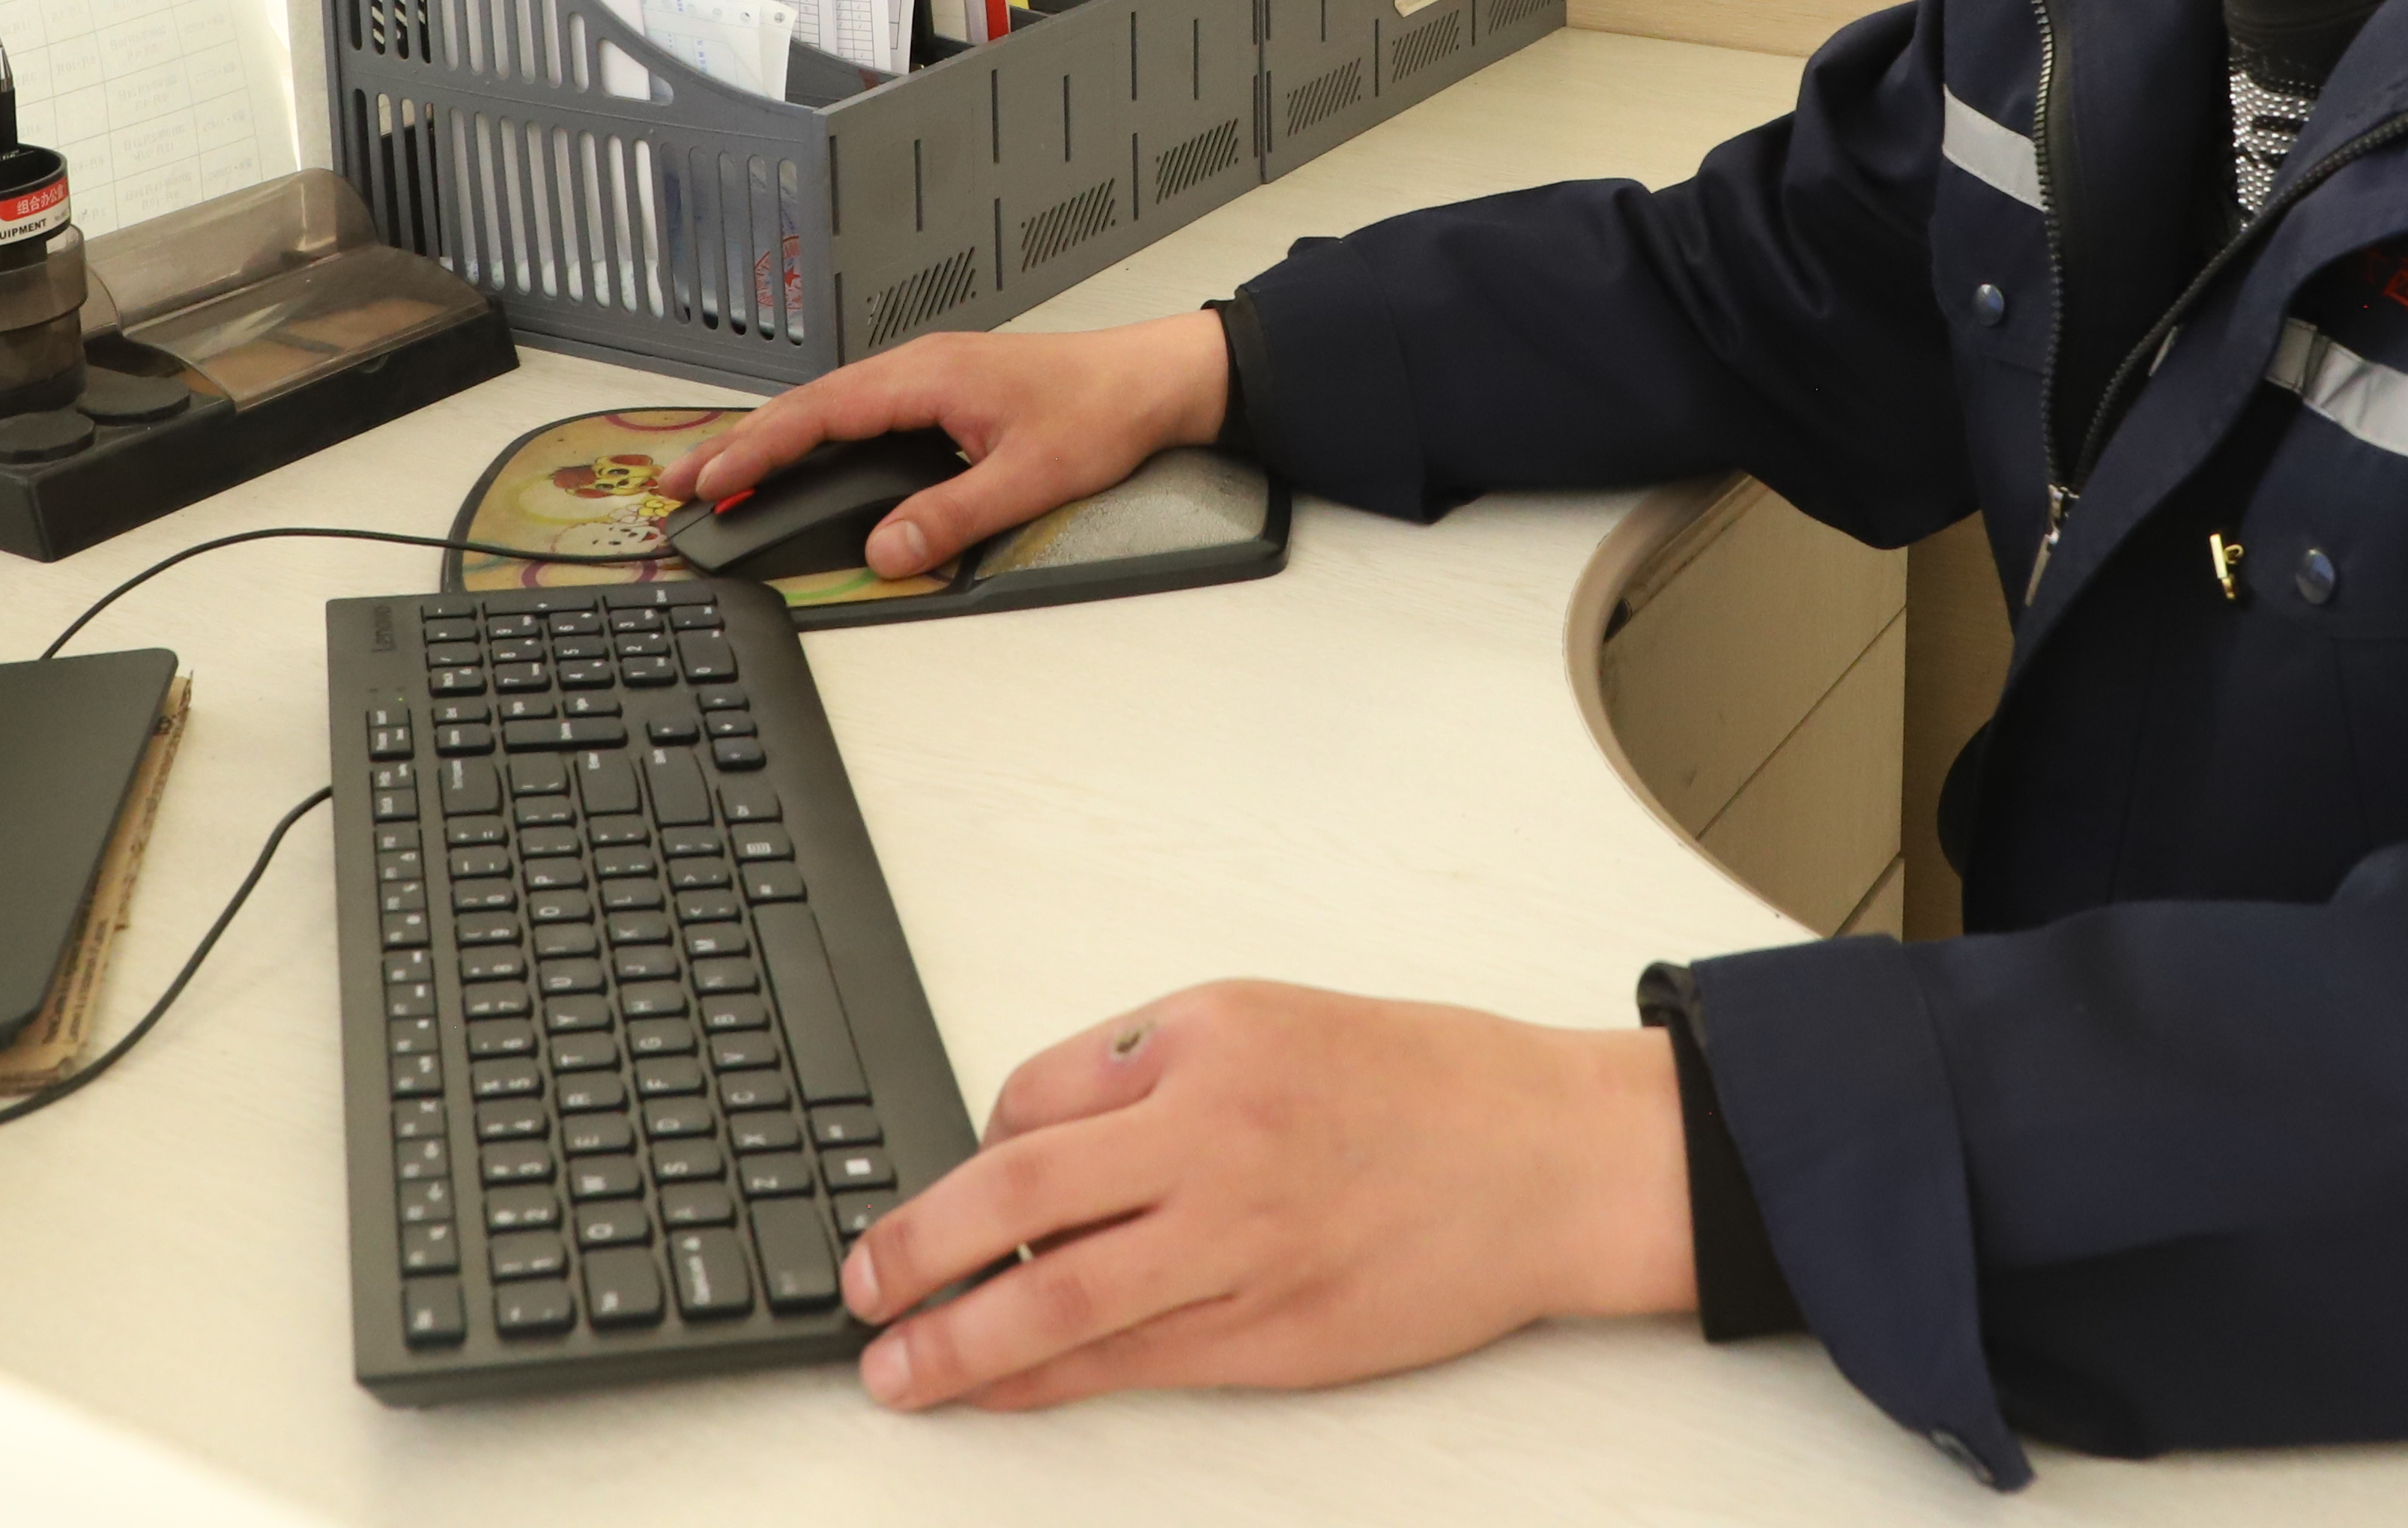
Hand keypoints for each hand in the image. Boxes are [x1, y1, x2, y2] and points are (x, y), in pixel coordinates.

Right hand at [678, 310, 1231, 580]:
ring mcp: (927, 377)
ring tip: (719, 473)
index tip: (710, 479)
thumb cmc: (1104, 409)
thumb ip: (954, 516)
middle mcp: (918, 367)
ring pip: (829, 407)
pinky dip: (813, 435)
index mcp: (927, 375)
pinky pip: (857, 412)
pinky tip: (798, 459)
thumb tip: (888, 551)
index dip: (759, 448)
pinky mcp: (941, 392)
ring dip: (772, 439)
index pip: (820, 413)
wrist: (1155, 378)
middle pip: (808, 405)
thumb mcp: (1031, 476)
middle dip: (738, 443)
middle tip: (677, 480)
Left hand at [838, 982, 1694, 1410]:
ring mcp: (1243, 1245)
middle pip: (1018, 1199)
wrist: (1550, 1159)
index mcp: (1205, 1039)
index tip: (950, 1190)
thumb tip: (1035, 1135)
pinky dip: (1045, 1381)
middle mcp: (1214, 1138)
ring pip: (1060, 1304)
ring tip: (893, 1366)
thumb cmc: (1422, 1085)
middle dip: (917, 1250)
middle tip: (857, 1284)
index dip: (976, 1153)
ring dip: (957, 1342)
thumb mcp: (1273, 1018)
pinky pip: (1129, 1365)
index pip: (1032, 1099)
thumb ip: (1154, 1066)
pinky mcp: (1274, 1334)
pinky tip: (995, 1389)